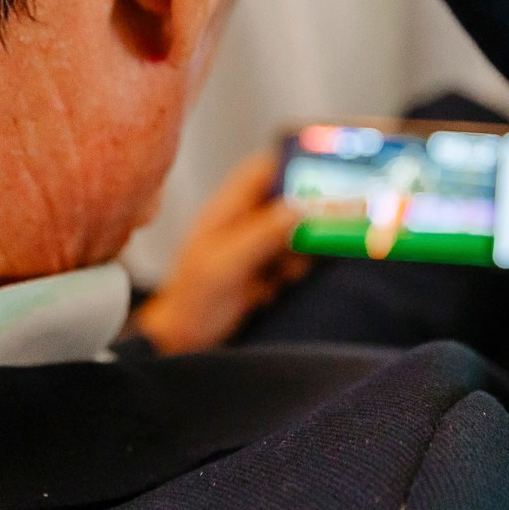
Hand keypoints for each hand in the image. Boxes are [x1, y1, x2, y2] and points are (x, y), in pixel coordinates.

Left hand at [131, 153, 309, 353]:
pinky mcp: (265, 267)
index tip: (322, 181)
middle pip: (288, 200)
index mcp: (228, 209)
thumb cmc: (193, 301)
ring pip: (296, 231)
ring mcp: (255, 243)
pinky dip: (294, 269)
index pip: (264, 170)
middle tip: (311, 240)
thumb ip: (262, 234)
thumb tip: (298, 208)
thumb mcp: (226, 265)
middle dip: (305, 220)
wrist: (185, 341)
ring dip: (301, 250)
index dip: (293, 168)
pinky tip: (277, 286)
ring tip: (283, 273)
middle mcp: (244, 220)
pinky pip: (294, 257)